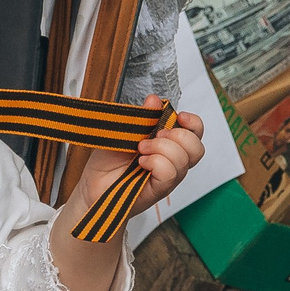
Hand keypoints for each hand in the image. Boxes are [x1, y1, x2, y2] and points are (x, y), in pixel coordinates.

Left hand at [69, 97, 206, 218]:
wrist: (92, 183)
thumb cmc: (108, 160)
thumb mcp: (124, 130)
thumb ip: (142, 116)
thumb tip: (154, 99)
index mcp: (169, 143)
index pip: (195, 133)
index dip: (194, 123)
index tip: (180, 116)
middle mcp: (173, 162)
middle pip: (197, 149)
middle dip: (178, 135)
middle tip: (154, 135)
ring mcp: (168, 178)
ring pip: (183, 160)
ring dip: (161, 148)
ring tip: (141, 149)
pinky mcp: (159, 191)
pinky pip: (169, 173)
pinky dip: (156, 162)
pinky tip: (141, 162)